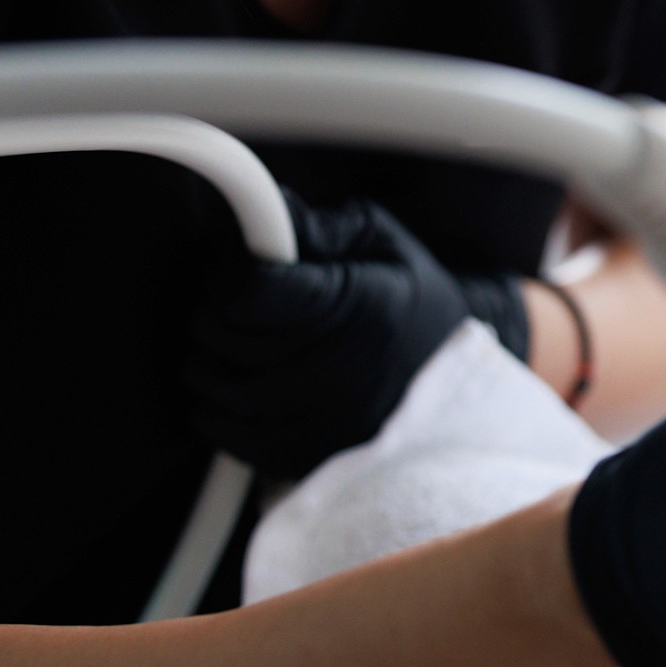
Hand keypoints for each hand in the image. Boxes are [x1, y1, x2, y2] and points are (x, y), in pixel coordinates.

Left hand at [186, 190, 527, 477]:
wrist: (457, 383)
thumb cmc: (411, 304)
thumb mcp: (385, 244)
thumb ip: (324, 225)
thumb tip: (268, 207)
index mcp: (363, 310)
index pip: (252, 291)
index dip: (232, 268)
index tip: (251, 262)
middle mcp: (341, 373)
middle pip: (220, 334)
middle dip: (215, 306)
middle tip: (243, 299)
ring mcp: (321, 423)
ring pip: (211, 382)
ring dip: (208, 355)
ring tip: (242, 338)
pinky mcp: (304, 459)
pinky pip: (220, 430)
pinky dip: (214, 403)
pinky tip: (244, 381)